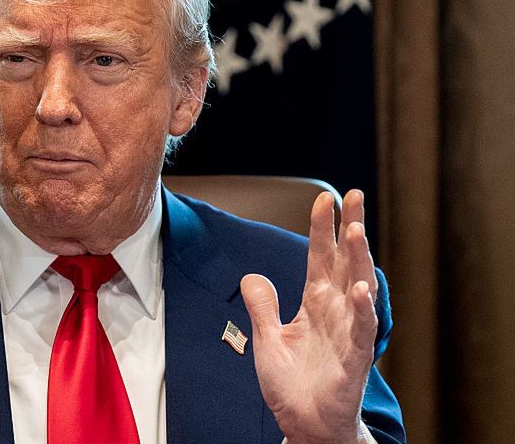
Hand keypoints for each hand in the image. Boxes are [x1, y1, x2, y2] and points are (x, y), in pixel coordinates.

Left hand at [241, 190, 377, 443]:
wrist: (304, 423)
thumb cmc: (292, 384)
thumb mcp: (267, 338)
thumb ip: (262, 306)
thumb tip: (251, 276)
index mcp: (315, 304)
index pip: (320, 258)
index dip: (322, 229)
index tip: (325, 199)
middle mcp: (336, 312)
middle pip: (345, 263)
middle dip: (350, 229)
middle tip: (355, 195)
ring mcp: (347, 333)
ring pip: (357, 288)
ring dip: (358, 260)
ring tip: (356, 230)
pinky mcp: (354, 359)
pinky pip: (361, 331)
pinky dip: (363, 310)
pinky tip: (361, 289)